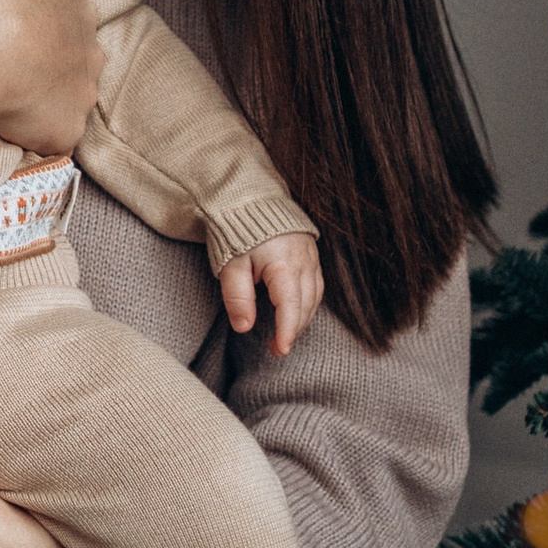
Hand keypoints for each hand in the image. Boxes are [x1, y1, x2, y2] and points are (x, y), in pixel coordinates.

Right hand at [0, 0, 101, 155]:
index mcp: (83, 19)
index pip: (73, 25)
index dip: (48, 25)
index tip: (22, 25)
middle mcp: (89, 63)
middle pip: (75, 67)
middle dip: (53, 66)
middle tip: (14, 62)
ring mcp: (75, 102)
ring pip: (65, 104)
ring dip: (44, 100)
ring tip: (8, 94)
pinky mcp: (56, 135)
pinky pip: (49, 138)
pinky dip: (34, 133)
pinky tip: (10, 123)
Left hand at [218, 230, 322, 356]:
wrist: (250, 197)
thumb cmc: (237, 231)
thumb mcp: (230, 264)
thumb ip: (238, 297)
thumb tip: (244, 327)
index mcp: (283, 263)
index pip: (290, 306)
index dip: (286, 331)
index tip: (280, 350)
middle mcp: (303, 260)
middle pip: (305, 305)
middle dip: (293, 330)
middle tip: (276, 349)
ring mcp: (310, 256)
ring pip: (314, 296)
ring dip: (302, 318)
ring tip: (284, 335)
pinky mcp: (311, 252)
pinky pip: (316, 284)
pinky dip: (308, 303)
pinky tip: (296, 312)